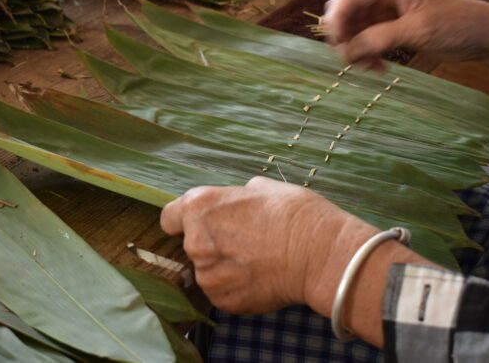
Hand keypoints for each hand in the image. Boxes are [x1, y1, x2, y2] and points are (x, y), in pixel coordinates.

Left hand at [160, 177, 361, 314]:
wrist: (318, 254)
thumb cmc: (293, 214)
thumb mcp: (262, 187)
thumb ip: (237, 196)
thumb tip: (238, 201)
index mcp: (199, 208)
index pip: (170, 218)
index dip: (184, 220)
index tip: (199, 223)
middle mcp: (195, 243)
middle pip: (192, 245)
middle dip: (213, 243)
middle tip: (244, 240)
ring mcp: (208, 276)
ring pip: (209, 271)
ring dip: (225, 267)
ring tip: (257, 260)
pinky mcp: (223, 301)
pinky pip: (223, 292)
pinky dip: (237, 287)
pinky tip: (261, 276)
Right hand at [324, 0, 488, 70]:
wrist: (486, 35)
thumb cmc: (459, 25)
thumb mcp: (418, 31)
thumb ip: (380, 38)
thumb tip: (348, 51)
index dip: (337, 20)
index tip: (337, 46)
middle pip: (348, 11)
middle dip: (345, 36)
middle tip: (352, 60)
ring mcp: (388, 7)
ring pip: (356, 27)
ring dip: (357, 47)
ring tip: (370, 67)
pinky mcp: (393, 23)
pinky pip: (368, 36)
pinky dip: (368, 51)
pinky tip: (378, 66)